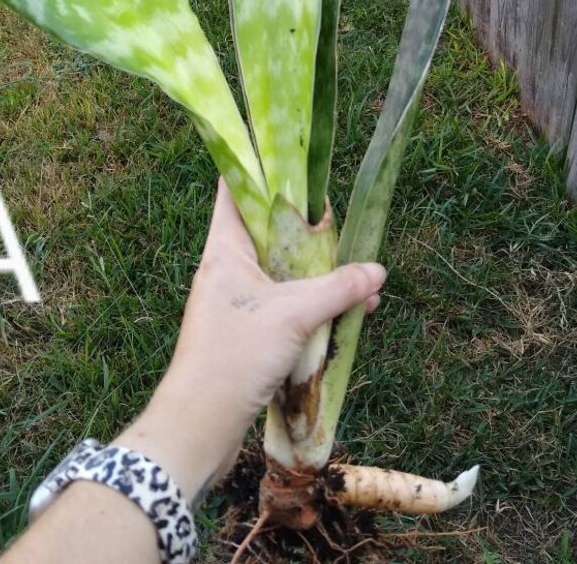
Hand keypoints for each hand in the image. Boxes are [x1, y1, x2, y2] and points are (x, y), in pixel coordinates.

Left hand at [117, 179, 385, 502]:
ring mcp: (236, 303)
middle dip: (310, 233)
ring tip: (361, 284)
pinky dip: (313, 309)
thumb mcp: (293, 314)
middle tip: (344, 223)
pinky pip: (286, 308)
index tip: (286, 151)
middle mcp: (227, 270)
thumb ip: (337, 288)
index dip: (256, 167)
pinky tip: (347, 317)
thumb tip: (376, 270)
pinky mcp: (247, 335)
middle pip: (270, 234)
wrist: (200, 425)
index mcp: (225, 249)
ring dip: (319, 279)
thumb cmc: (235, 355)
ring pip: (283, 276)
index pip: (234, 191)